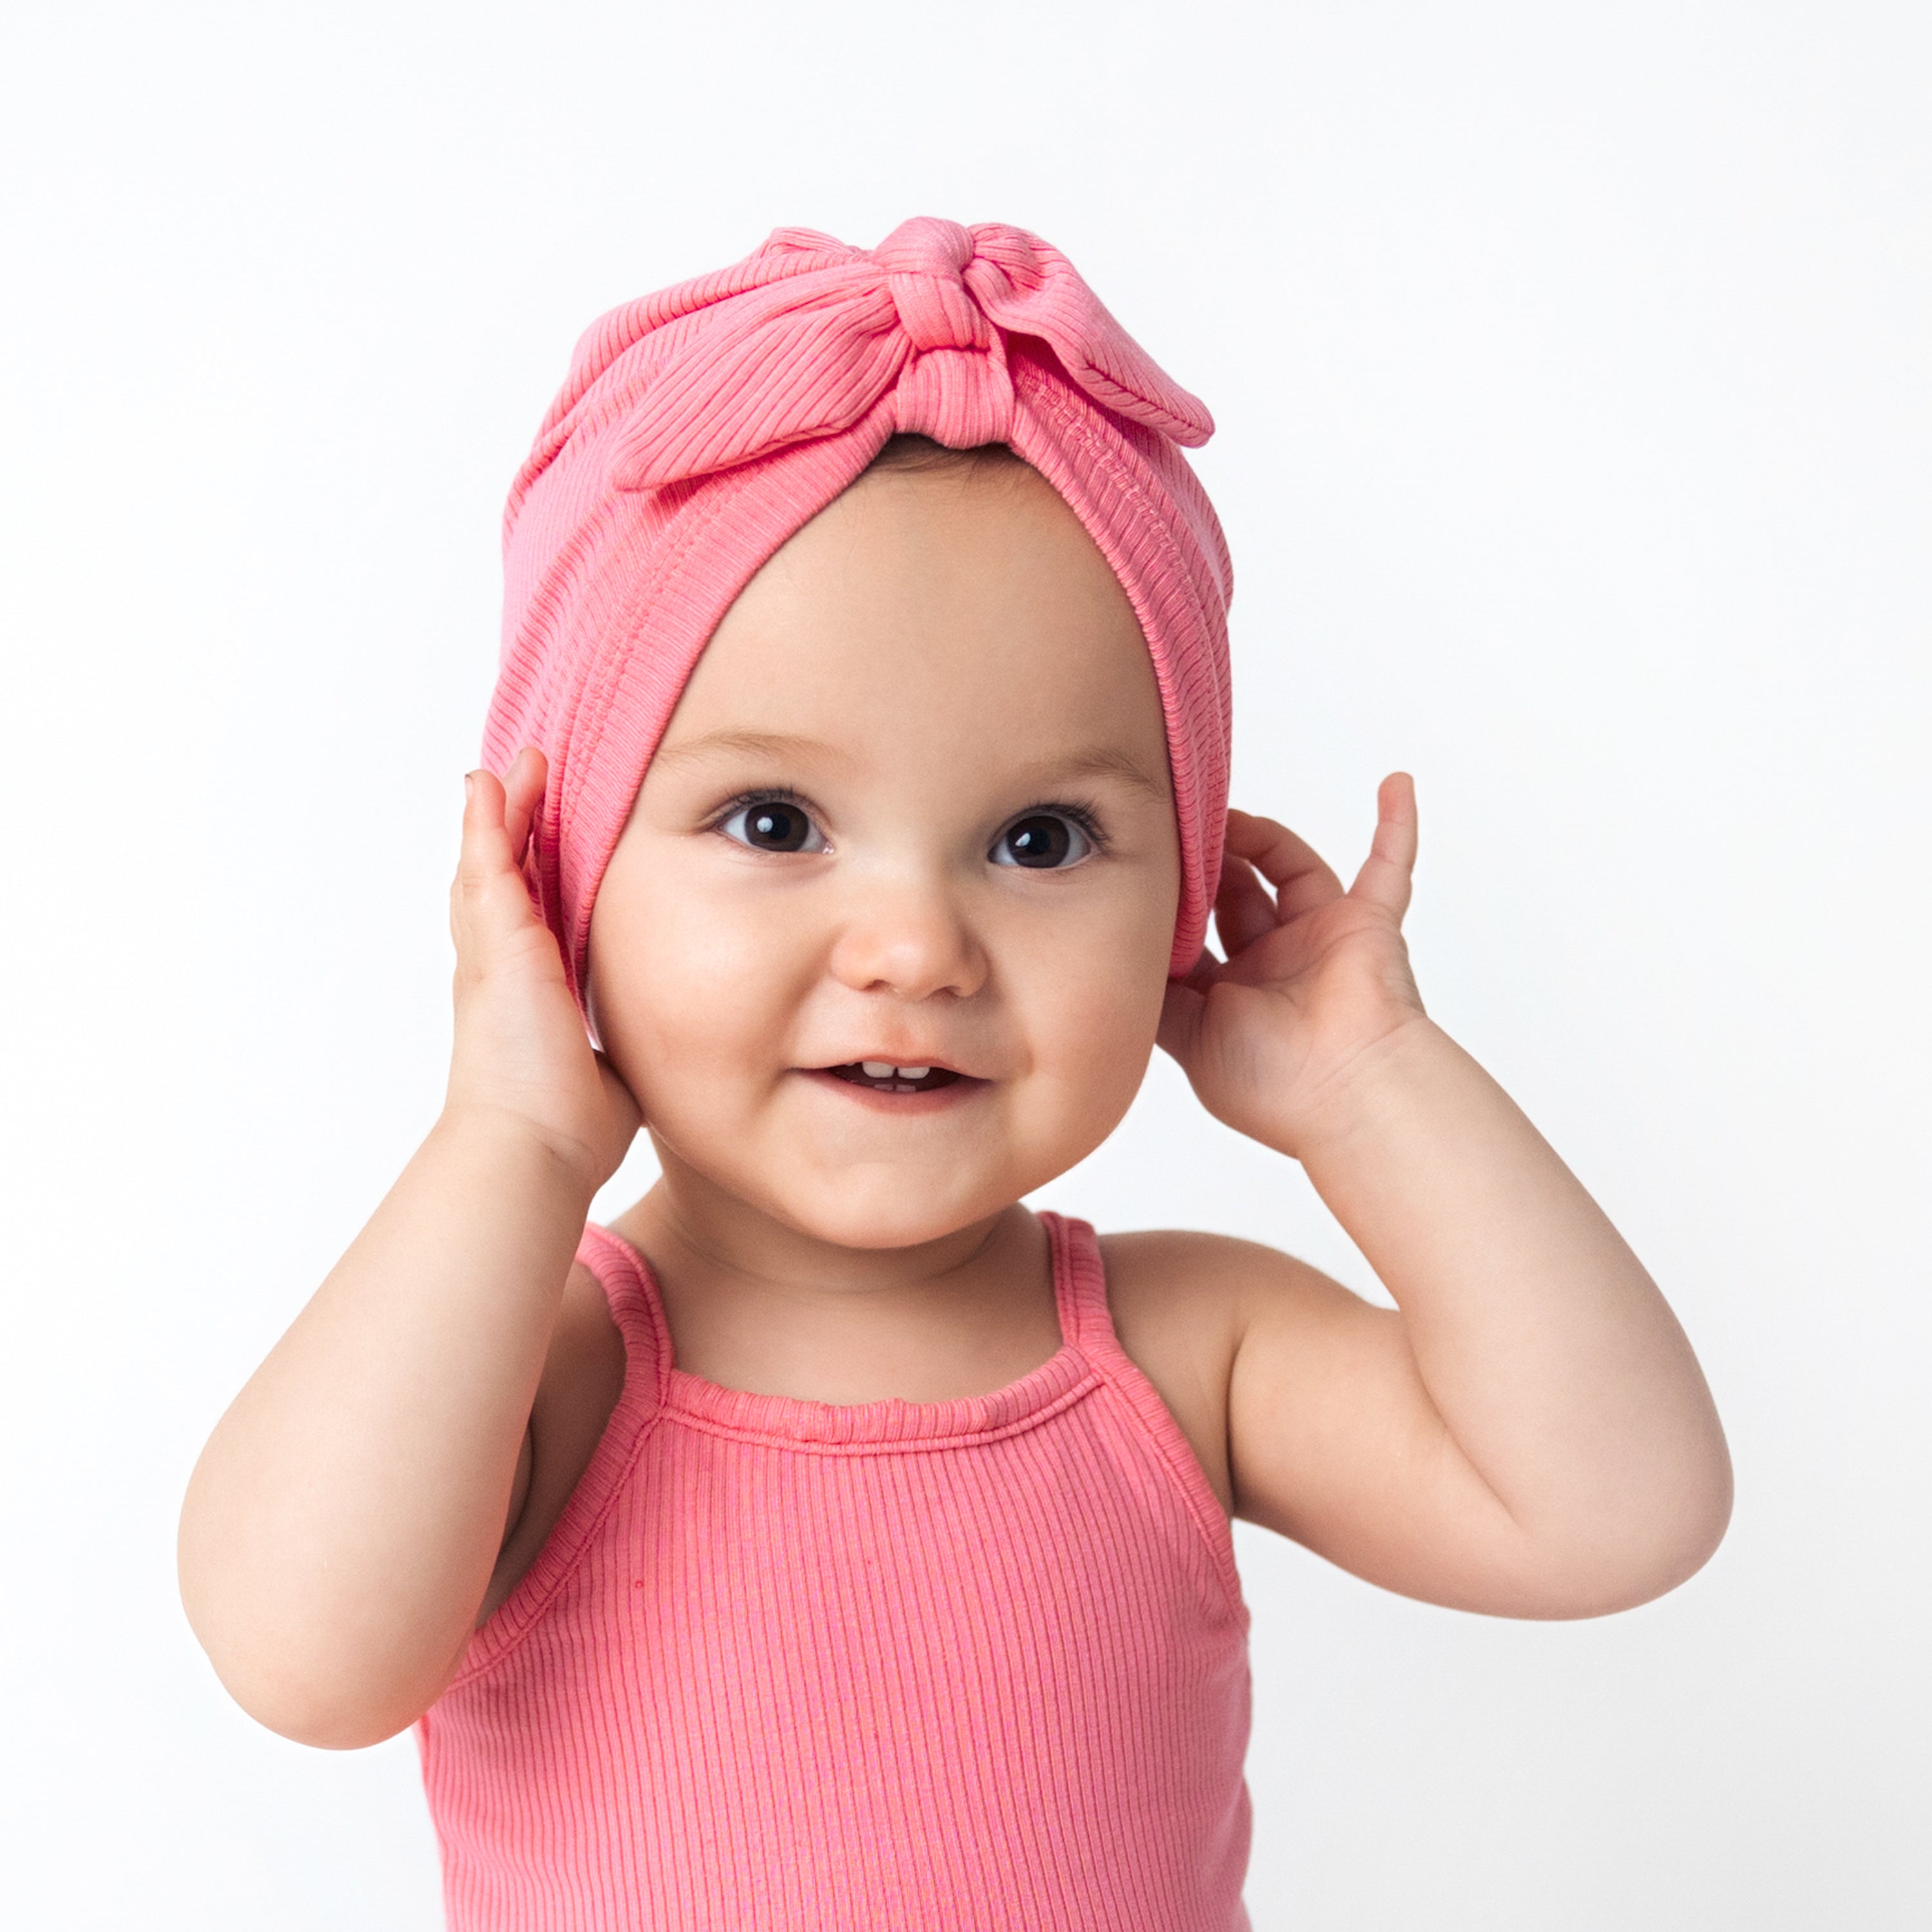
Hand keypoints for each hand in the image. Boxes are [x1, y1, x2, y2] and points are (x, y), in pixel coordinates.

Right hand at [445, 747, 641, 1192]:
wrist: (534, 1150)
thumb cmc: (568, 1131)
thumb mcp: (608, 1075)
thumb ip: (618, 1052)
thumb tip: (642, 1057)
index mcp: (527, 998)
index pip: (530, 921)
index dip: (531, 879)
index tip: (542, 844)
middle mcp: (501, 972)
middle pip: (501, 880)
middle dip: (511, 829)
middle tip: (523, 779)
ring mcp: (492, 956)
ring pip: (490, 864)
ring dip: (501, 812)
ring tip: (512, 767)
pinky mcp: (497, 947)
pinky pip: (486, 867)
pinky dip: (486, 822)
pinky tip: (489, 783)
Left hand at [1158, 774, 1426, 1156]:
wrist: (1343, 1093)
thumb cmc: (1270, 1081)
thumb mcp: (1186, 1038)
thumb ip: (1157, 993)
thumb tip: (1119, 951)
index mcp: (1233, 996)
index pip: (1197, 933)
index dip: (1173, 901)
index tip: (1144, 867)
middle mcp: (1277, 965)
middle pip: (1238, 891)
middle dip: (1208, 861)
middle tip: (1178, 827)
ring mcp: (1324, 941)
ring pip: (1291, 867)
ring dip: (1261, 837)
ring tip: (1224, 812)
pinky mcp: (1368, 925)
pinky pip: (1390, 868)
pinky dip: (1397, 828)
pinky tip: (1396, 785)